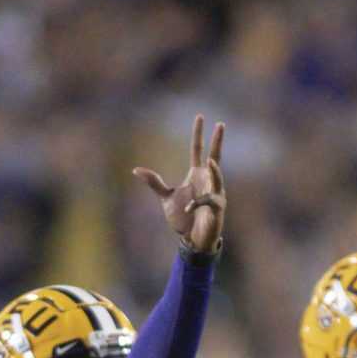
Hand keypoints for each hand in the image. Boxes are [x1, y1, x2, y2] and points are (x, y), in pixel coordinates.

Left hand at [132, 115, 225, 256]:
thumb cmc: (183, 218)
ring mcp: (215, 193)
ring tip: (209, 161)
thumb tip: (136, 169)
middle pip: (215, 156)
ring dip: (214, 171)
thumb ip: (155, 183)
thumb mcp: (165, 198)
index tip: (200, 117)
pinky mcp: (217, 208)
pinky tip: (187, 207)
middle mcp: (207, 180)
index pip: (197, 149)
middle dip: (218, 141)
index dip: (198, 133)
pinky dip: (197, 202)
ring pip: (217, 177)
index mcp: (196, 174)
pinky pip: (209, 200)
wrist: (193, 240)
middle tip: (220, 124)